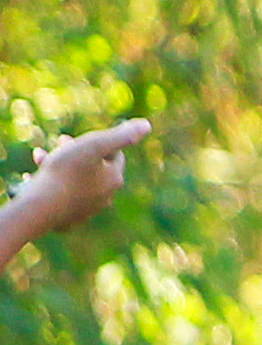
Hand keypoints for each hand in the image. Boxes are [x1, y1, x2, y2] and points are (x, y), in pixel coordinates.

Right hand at [2, 117, 152, 249]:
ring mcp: (86, 210)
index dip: (96, 142)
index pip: (113, 154)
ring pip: (74, 181)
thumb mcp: (93, 145)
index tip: (74, 137)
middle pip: (93, 168)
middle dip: (75, 152)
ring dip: (57, 165)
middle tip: (58, 143)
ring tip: (40, 156)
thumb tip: (146, 125)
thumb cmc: (66, 172)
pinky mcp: (67, 219)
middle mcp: (105, 197)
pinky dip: (48, 184)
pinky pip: (59, 197)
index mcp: (114, 179)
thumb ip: (120, 135)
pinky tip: (30, 177)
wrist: (42, 207)